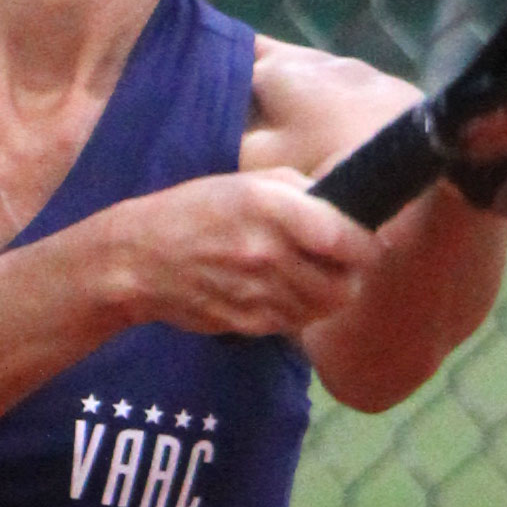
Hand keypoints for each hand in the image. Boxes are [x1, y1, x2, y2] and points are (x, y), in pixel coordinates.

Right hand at [106, 166, 376, 339]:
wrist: (138, 261)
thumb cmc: (196, 210)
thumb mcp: (248, 182)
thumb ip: (303, 190)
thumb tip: (349, 200)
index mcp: (271, 209)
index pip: (346, 240)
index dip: (367, 245)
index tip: (367, 241)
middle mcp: (267, 255)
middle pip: (343, 285)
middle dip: (352, 276)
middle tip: (344, 264)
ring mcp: (257, 295)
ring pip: (323, 310)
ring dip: (328, 295)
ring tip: (312, 276)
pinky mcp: (248, 324)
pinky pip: (296, 323)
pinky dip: (300, 310)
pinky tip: (283, 290)